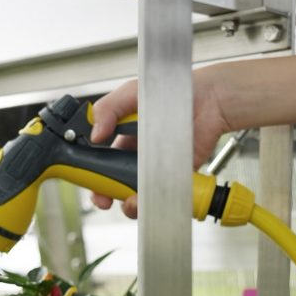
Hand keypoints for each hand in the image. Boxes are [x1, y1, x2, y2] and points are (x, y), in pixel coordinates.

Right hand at [89, 68, 232, 217]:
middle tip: (105, 198)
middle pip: (116, 185)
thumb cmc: (170, 92)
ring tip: (130, 199)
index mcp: (123, 139)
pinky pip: (162, 196)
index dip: (93, 176)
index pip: (101, 163)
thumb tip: (94, 135)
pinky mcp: (175, 177)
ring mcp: (156, 169)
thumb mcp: (130, 94)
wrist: (207, 101)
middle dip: (106, 195)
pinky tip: (149, 197)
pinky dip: (154, 202)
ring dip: (129, 203)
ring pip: (137, 195)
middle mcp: (138, 158)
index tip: (89, 182)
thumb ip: (107, 110)